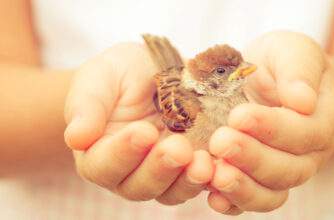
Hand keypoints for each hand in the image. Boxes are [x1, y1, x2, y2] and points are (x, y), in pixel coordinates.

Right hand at [64, 43, 212, 204]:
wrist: (153, 71)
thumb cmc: (121, 74)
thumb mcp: (100, 78)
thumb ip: (86, 106)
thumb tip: (75, 138)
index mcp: (99, 152)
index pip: (103, 165)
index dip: (123, 153)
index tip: (143, 132)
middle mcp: (129, 170)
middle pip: (138, 186)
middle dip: (160, 169)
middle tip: (179, 148)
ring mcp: (162, 172)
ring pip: (171, 191)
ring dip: (187, 180)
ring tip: (203, 162)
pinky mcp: (190, 166)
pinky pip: (200, 182)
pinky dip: (212, 177)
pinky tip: (223, 164)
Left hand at [207, 31, 333, 214]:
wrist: (270, 80)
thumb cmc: (282, 64)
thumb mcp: (293, 51)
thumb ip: (299, 70)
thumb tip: (303, 101)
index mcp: (321, 122)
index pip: (303, 132)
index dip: (272, 128)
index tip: (238, 115)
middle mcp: (306, 155)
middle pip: (287, 169)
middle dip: (252, 158)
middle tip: (220, 142)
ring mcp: (281, 172)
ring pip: (270, 193)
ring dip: (242, 188)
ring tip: (215, 175)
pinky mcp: (257, 180)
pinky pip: (250, 200)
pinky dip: (232, 203)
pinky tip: (213, 196)